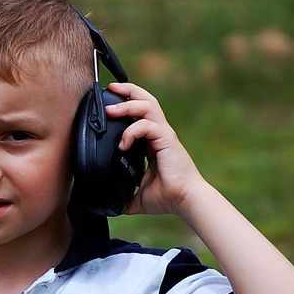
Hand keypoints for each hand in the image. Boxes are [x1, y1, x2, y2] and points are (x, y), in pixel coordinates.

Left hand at [105, 82, 205, 216]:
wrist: (185, 200)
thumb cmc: (168, 197)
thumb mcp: (138, 196)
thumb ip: (125, 195)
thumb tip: (111, 205)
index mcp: (153, 141)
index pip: (140, 113)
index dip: (126, 103)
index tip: (108, 103)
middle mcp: (160, 133)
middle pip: (145, 100)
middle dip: (127, 90)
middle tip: (109, 89)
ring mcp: (164, 134)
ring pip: (147, 105)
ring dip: (127, 105)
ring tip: (109, 111)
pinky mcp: (166, 139)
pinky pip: (147, 125)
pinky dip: (132, 131)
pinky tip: (123, 144)